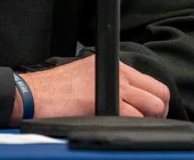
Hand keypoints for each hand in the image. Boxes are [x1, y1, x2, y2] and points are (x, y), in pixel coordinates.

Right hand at [11, 56, 169, 123]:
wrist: (33, 95)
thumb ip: (109, 85)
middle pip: (159, 94)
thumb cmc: (54, 91)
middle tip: (143, 124)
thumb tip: (129, 103)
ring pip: (153, 106)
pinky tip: (117, 127)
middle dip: (157, 114)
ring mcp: (113, 86)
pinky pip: (136, 117)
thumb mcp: (85, 78)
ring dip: (146, 120)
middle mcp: (117, 72)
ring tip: (128, 126)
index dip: (155, 104)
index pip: (152, 84)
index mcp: (113, 65)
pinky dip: (132, 126)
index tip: (148, 115)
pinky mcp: (107, 102)